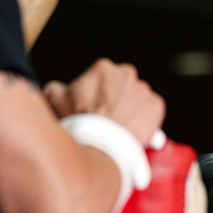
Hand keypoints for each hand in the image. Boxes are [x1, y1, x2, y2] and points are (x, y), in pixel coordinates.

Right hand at [43, 58, 164, 146]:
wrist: (102, 144)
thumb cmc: (81, 123)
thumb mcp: (56, 99)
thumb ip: (57, 88)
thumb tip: (57, 88)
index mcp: (104, 68)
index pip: (104, 77)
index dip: (100, 93)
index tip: (98, 105)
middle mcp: (127, 74)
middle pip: (123, 85)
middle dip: (117, 98)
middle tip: (110, 115)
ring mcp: (143, 90)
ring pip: (138, 98)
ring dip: (132, 108)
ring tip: (121, 124)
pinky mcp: (156, 106)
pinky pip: (152, 110)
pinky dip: (146, 118)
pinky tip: (133, 127)